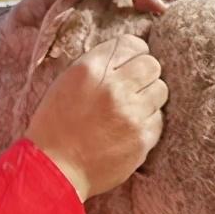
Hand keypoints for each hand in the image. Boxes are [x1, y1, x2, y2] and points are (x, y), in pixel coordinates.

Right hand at [25, 35, 167, 200]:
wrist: (54, 169)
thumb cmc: (54, 126)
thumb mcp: (66, 83)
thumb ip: (97, 66)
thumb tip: (127, 57)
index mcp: (90, 69)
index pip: (132, 43)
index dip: (134, 52)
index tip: (132, 62)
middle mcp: (113, 87)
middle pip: (152, 65)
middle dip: (144, 73)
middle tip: (134, 86)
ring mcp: (131, 114)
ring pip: (160, 90)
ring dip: (148, 97)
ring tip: (131, 109)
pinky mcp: (142, 138)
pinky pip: (158, 119)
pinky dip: (147, 122)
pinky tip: (129, 129)